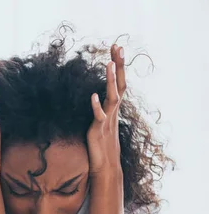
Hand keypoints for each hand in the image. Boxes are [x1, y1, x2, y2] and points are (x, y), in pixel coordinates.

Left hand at [87, 44, 125, 177]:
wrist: (105, 167)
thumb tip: (96, 97)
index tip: (116, 48)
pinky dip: (97, 107)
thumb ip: (101, 109)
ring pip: (112, 97)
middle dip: (119, 65)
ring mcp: (107, 120)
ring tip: (109, 64)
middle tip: (117, 46)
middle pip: (120, 84)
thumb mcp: (101, 123)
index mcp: (113, 108)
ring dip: (111, 81)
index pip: (119, 82)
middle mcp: (113, 112)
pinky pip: (99, 117)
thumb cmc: (102, 145)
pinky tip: (93, 96)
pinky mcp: (98, 130)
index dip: (118, 65)